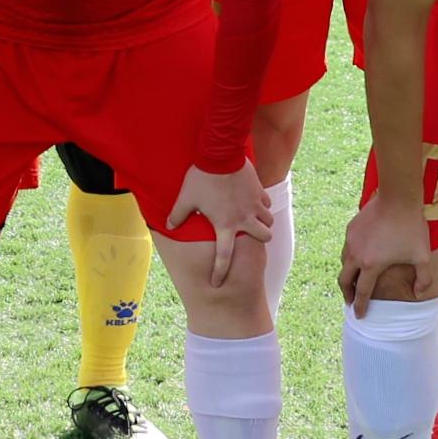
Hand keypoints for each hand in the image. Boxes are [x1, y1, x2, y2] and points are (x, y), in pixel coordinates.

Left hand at [170, 160, 270, 287]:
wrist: (220, 154)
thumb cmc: (201, 178)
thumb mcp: (185, 198)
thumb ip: (177, 215)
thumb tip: (168, 226)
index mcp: (225, 225)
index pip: (224, 256)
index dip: (220, 272)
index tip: (217, 283)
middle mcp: (244, 218)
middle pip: (264, 238)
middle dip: (261, 239)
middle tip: (252, 235)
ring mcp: (254, 204)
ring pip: (269, 220)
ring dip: (264, 222)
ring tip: (255, 219)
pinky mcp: (259, 190)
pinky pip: (266, 203)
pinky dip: (262, 205)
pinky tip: (254, 201)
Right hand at [338, 186, 433, 312]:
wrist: (398, 197)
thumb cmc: (411, 228)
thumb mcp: (423, 257)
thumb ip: (423, 280)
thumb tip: (418, 294)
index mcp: (371, 265)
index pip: (362, 292)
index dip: (360, 306)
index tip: (358, 315)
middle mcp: (356, 254)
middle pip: (344, 280)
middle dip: (347, 294)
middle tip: (351, 301)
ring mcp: (351, 240)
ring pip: (343, 262)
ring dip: (347, 274)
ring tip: (353, 280)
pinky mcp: (351, 227)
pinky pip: (347, 247)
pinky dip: (350, 257)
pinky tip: (358, 256)